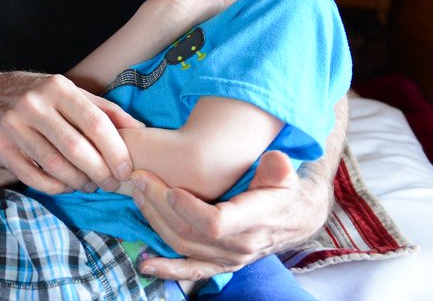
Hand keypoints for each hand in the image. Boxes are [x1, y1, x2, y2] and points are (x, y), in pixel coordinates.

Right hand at [0, 71, 141, 195]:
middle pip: (75, 147)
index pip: (94, 122)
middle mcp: (34, 104)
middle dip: (99, 172)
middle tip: (111, 184)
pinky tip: (66, 186)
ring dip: (78, 182)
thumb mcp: (72, 92)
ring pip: (54, 165)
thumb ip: (106, 110)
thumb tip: (141, 131)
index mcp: (58, 87)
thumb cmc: (41, 95)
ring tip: (89, 185)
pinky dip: (54, 187)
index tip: (126, 170)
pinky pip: (32, 176)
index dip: (115, 150)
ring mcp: (13, 125)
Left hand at [129, 151, 326, 280]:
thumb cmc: (284, 190)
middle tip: (139, 179)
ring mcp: (229, 258)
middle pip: (189, 232)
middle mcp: (240, 245)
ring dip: (155, 222)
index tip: (170, 189)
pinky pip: (191, 271)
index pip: (215, 223)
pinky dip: (167, 269)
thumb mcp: (286, 174)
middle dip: (158, 205)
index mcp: (255, 220)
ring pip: (183, 246)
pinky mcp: (220, 264)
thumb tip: (274, 161)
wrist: (294, 218)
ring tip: (137, 196)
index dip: (188, 209)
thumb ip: (278, 167)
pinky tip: (145, 264)